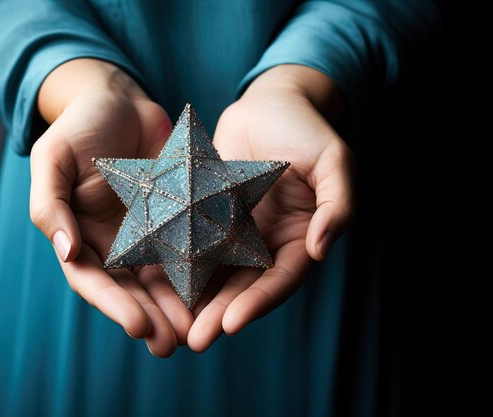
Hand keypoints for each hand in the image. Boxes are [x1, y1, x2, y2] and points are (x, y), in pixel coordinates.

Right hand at [30, 59, 192, 356]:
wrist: (119, 99)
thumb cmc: (79, 126)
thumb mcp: (53, 159)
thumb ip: (49, 205)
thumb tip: (65, 250)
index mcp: (79, 236)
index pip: (94, 281)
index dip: (114, 306)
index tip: (140, 327)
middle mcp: (113, 242)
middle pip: (131, 289)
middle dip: (152, 318)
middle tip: (174, 344)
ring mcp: (145, 232)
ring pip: (162, 278)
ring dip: (177, 307)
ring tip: (197, 331)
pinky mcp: (174, 217)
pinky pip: (187, 248)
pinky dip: (199, 272)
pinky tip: (217, 291)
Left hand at [188, 65, 354, 351]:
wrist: (269, 102)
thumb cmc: (306, 127)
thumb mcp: (333, 161)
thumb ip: (337, 204)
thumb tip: (322, 249)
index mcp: (301, 236)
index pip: (281, 279)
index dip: (258, 302)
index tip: (231, 324)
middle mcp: (267, 242)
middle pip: (245, 286)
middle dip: (221, 314)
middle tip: (196, 342)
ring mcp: (237, 231)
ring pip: (216, 273)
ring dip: (198, 302)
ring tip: (175, 329)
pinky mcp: (210, 215)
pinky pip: (194, 244)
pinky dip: (181, 267)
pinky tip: (160, 287)